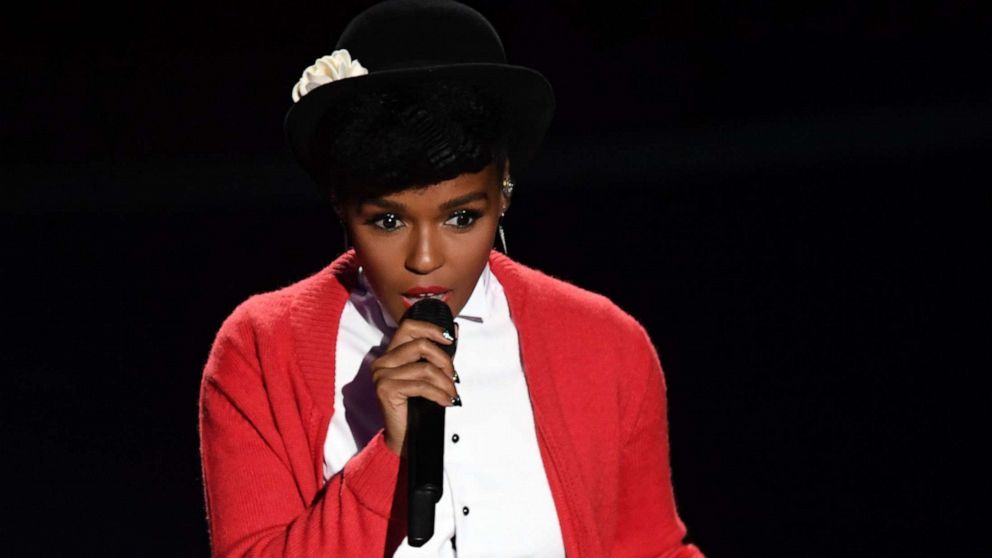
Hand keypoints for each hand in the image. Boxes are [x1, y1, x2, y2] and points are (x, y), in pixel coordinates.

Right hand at [371, 319, 458, 455]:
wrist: (405, 436)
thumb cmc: (417, 405)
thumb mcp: (427, 375)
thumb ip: (436, 353)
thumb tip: (453, 329)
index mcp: (390, 354)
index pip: (409, 327)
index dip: (431, 329)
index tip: (449, 339)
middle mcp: (382, 361)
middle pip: (420, 344)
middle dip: (444, 359)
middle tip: (454, 377)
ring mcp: (381, 375)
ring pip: (424, 368)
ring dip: (445, 382)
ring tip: (452, 394)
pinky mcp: (385, 389)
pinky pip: (421, 386)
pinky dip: (439, 394)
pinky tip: (447, 402)